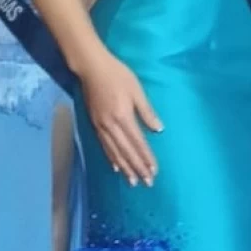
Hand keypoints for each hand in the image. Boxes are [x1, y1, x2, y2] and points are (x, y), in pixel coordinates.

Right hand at [80, 48, 161, 185]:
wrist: (92, 68)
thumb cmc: (118, 75)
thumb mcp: (136, 91)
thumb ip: (146, 112)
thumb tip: (158, 130)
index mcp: (123, 117)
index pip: (138, 143)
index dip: (146, 158)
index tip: (154, 171)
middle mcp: (111, 125)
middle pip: (126, 151)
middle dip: (137, 168)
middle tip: (146, 183)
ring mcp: (101, 126)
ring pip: (114, 152)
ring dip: (125, 168)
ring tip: (132, 181)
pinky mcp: (95, 124)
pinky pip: (104, 146)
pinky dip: (111, 158)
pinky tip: (116, 167)